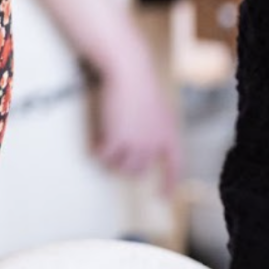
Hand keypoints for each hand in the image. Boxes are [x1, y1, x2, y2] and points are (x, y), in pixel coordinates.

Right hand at [91, 50, 180, 189]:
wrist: (129, 70)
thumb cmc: (139, 82)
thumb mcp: (156, 109)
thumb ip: (153, 128)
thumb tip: (143, 148)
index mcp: (169, 133)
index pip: (174, 166)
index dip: (169, 183)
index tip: (162, 197)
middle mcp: (155, 142)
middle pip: (139, 169)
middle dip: (125, 164)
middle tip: (114, 153)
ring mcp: (137, 144)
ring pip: (120, 166)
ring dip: (110, 159)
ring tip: (104, 144)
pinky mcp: (117, 140)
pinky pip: (103, 156)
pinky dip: (97, 150)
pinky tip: (94, 142)